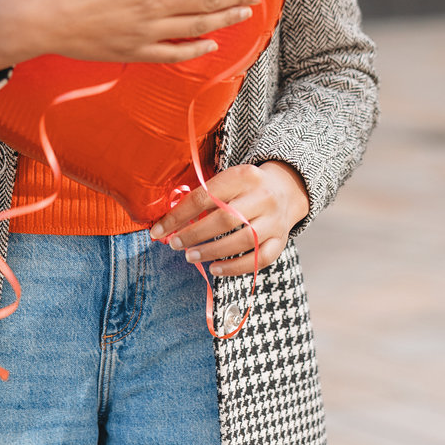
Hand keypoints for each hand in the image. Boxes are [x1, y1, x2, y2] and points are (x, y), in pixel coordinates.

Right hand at [0, 0, 261, 79]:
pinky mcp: (130, 51)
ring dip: (222, 21)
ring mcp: (142, 32)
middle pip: (203, 3)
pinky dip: (194, 50)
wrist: (34, 17)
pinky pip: (171, 54)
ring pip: (194, 28)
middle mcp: (151, 5)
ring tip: (243, 15)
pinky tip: (209, 45)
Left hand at [149, 161, 310, 277]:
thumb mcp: (228, 179)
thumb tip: (168, 219)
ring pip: (242, 241)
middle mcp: (263, 197)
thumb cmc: (245, 186)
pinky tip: (215, 269)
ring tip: (191, 256)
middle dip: (194, 234)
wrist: (286, 188)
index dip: (178, 216)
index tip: (158, 230)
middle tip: (175, 244)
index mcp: (244, 175)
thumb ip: (204, 195)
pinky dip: (234, 267)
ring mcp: (275, 220)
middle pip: (224, 219)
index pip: (205, 197)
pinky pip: (259, 259)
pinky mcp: (281, 240)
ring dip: (211, 251)